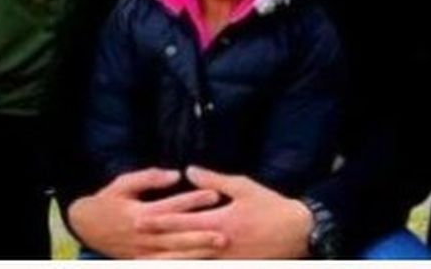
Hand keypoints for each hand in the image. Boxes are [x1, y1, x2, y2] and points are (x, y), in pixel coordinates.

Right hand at [66, 168, 225, 258]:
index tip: (216, 194)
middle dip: (201, 235)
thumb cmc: (108, 200)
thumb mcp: (124, 183)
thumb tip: (176, 174)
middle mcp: (142, 235)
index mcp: (139, 213)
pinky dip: (182, 263)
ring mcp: (142, 252)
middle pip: (176, 236)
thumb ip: (149, 177)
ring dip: (197, 252)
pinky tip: (200, 261)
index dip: (194, 200)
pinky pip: (165, 264)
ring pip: (173, 254)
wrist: (86, 226)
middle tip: (225, 233)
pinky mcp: (141, 261)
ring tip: (219, 248)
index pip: (171, 206)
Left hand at [139, 166, 311, 258]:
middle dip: (155, 248)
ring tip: (147, 263)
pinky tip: (177, 266)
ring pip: (191, 264)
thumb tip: (188, 171)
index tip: (138, 220)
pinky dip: (190, 268)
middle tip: (132, 248)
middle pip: (181, 248)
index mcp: (220, 221)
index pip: (182, 222)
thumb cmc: (270, 205)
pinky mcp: (233, 267)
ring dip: (168, 263)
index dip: (159, 222)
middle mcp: (219, 244)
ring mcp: (226, 260)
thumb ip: (213, 180)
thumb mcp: (243, 186)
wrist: (297, 232)